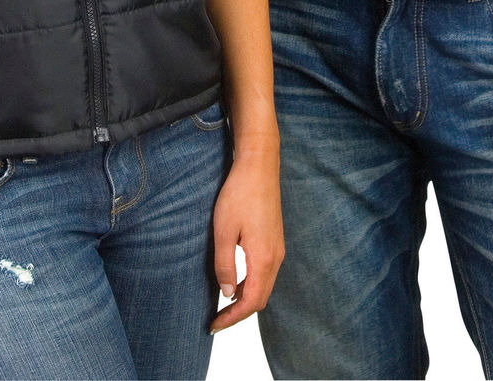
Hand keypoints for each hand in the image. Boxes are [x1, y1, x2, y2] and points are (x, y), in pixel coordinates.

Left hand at [209, 149, 282, 332]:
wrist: (260, 166)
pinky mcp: (275, 240)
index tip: (214, 325)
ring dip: (245, 299)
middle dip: (239, 314)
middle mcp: (275, 257)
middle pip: (261, 299)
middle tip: (216, 320)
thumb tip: (227, 294)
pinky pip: (265, 273)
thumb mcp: (224, 231)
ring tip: (223, 304)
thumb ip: (225, 265)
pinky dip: (251, 285)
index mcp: (263, 258)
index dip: (232, 318)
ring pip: (264, 286)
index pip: (251, 302)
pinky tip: (235, 281)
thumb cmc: (240, 194)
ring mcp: (278, 249)